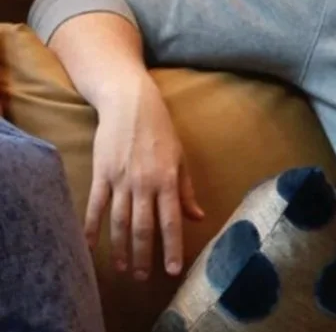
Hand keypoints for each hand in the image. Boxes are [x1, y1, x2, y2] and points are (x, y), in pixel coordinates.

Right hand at [85, 81, 204, 280]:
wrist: (131, 105)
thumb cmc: (161, 131)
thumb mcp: (181, 158)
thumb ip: (186, 191)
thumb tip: (198, 217)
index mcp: (168, 180)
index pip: (170, 221)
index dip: (171, 247)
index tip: (172, 270)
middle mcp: (144, 184)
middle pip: (142, 228)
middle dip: (143, 255)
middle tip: (142, 278)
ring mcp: (121, 180)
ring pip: (119, 222)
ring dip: (119, 248)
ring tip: (121, 269)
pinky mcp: (102, 175)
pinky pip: (95, 207)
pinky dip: (91, 228)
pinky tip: (89, 246)